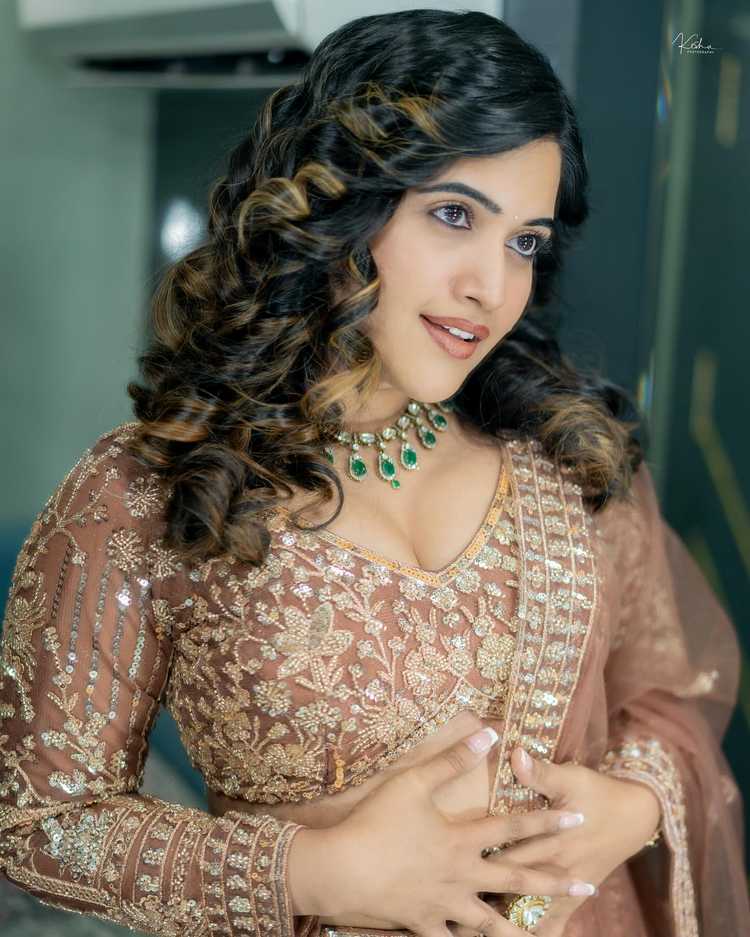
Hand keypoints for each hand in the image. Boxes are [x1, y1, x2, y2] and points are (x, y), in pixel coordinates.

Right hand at [307, 728, 599, 936]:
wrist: (341, 870)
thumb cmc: (376, 822)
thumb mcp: (413, 782)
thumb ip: (452, 759)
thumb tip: (489, 733)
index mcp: (462, 839)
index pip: (514, 827)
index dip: (548, 820)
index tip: (579, 818)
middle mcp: (462, 875)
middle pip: (516, 879)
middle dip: (554, 882)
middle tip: (587, 886)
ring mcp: (444, 906)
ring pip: (491, 922)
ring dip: (520, 927)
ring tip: (543, 935)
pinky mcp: (423, 925)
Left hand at [449, 747, 661, 936]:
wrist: (634, 816)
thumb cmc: (596, 792)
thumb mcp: (570, 777)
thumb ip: (540, 773)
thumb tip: (516, 755)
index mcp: (549, 840)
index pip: (507, 857)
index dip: (477, 867)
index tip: (447, 874)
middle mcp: (554, 868)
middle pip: (511, 891)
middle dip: (480, 901)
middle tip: (450, 914)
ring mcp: (565, 887)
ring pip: (529, 914)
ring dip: (504, 925)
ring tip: (472, 935)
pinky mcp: (575, 898)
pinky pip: (553, 926)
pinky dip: (536, 935)